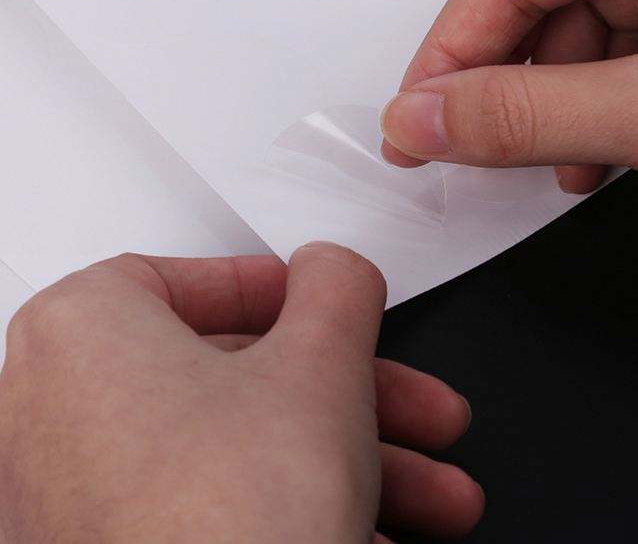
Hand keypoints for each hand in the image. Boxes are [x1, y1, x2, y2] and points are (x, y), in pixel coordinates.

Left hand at [0, 246, 482, 542]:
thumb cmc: (231, 526)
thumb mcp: (321, 363)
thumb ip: (337, 286)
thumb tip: (336, 270)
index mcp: (85, 335)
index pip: (189, 279)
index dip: (278, 292)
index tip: (327, 309)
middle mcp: (58, 416)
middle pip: (238, 378)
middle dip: (353, 396)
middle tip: (415, 408)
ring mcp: (78, 502)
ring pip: (243, 450)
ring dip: (350, 463)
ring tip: (429, 494)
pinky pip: (220, 514)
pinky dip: (298, 514)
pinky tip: (373, 539)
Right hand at [381, 0, 637, 214]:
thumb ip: (528, 115)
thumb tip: (421, 116)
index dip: (449, 47)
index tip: (411, 119)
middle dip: (495, 58)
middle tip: (458, 128)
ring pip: (584, 10)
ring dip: (548, 86)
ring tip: (545, 157)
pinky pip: (630, 35)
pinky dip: (597, 93)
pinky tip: (597, 147)